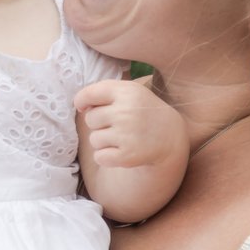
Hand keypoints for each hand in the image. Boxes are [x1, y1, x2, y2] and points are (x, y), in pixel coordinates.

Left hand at [74, 79, 188, 168]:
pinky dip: (107, 157)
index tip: (85, 106)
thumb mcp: (128, 92)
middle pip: (90, 119)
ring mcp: (128, 134)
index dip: (81, 101)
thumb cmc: (140, 111)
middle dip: (99, 124)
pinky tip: (122, 151)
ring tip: (123, 138)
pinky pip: (99, 157)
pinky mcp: (128, 156)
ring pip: (94, 140)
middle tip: (119, 125)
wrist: (170, 136)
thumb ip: (101, 91)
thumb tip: (79, 105)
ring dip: (104, 141)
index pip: (88, 94)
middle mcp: (127, 112)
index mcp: (127, 92)